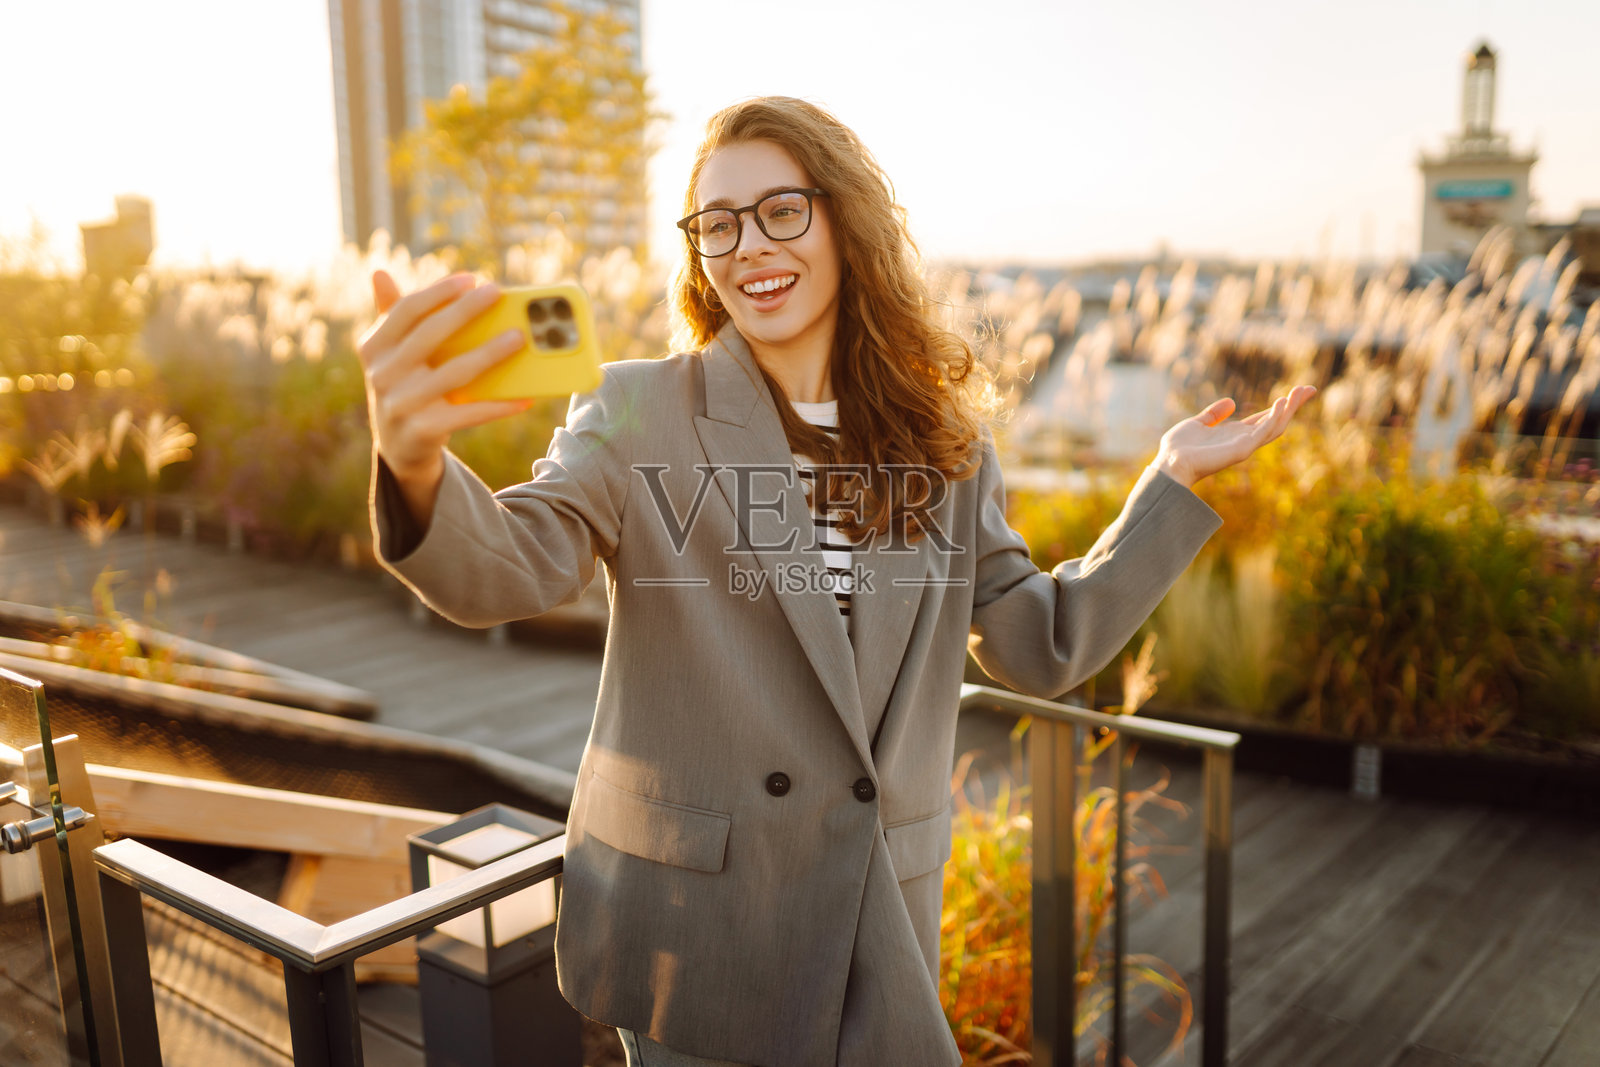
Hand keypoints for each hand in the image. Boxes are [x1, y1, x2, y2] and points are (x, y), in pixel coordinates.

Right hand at [357, 270, 530, 524]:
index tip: (471, 279)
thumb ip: (390, 315)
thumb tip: (378, 273)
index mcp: (374, 348)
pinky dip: (499, 405)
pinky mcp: (423, 430)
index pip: (406, 311)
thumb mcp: (390, 354)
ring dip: (490, 353)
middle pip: (430, 334)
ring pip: (454, 372)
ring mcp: (401, 404)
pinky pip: (469, 413)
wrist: (399, 447)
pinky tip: (524, 396)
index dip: (438, 292)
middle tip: (497, 293)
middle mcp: (382, 374)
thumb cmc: (403, 385)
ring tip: (519, 338)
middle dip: (465, 310)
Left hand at [1151, 386, 1317, 487]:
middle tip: (1310, 388)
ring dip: (1289, 409)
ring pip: (1275, 426)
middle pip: (1277, 421)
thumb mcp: (1198, 423)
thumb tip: (1232, 402)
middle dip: (1293, 405)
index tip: (1297, 391)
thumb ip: (1214, 414)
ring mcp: (1245, 446)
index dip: (1282, 406)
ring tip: (1299, 392)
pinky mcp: (1241, 449)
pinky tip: (1281, 403)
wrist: (1169, 464)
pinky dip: (1274, 418)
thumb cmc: (1179, 448)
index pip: (1266, 418)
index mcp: (1236, 433)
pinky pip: (1263, 432)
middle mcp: (1244, 440)